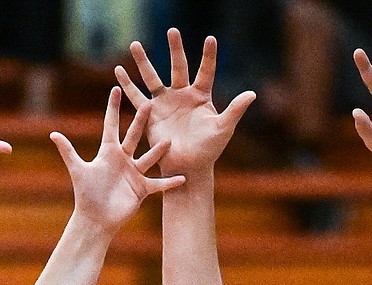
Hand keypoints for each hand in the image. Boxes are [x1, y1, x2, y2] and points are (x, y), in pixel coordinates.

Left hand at [51, 87, 184, 231]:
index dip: (113, 107)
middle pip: (133, 135)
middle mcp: (123, 159)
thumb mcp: (78, 170)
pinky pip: (158, 184)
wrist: (95, 219)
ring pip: (149, 157)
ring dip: (159, 150)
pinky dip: (170, 182)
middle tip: (149, 103)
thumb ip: (68, 151)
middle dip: (140, 120)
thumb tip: (53, 133)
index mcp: (107, 152)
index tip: (116, 88)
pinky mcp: (142, 189)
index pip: (111, 125)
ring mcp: (134, 173)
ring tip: (169, 140)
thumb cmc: (85, 195)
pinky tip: (183, 178)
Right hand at [114, 29, 254, 175]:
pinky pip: (136, 96)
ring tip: (135, 45)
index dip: (208, 56)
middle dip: (175, 49)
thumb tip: (252, 94)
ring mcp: (165, 103)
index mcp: (201, 96)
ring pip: (153, 77)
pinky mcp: (150, 114)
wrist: (188, 167)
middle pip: (178, 67)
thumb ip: (235, 110)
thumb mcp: (223, 129)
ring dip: (143, 62)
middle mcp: (182, 95)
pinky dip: (127, 85)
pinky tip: (119, 72)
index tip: (210, 39)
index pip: (206, 71)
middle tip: (172, 31)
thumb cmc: (209, 150)